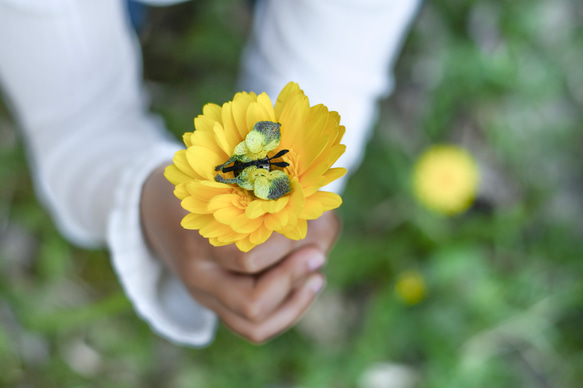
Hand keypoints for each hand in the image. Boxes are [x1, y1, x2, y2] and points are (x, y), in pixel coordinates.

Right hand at [140, 164, 340, 342]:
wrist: (151, 208)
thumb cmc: (198, 183)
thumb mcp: (227, 176)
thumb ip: (275, 195)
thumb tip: (324, 224)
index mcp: (197, 239)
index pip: (247, 259)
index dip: (287, 245)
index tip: (308, 222)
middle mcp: (199, 276)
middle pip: (252, 302)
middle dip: (293, 277)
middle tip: (318, 253)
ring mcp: (205, 296)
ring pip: (255, 325)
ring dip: (296, 301)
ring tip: (317, 274)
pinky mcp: (216, 306)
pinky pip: (254, 328)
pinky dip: (288, 311)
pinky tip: (309, 284)